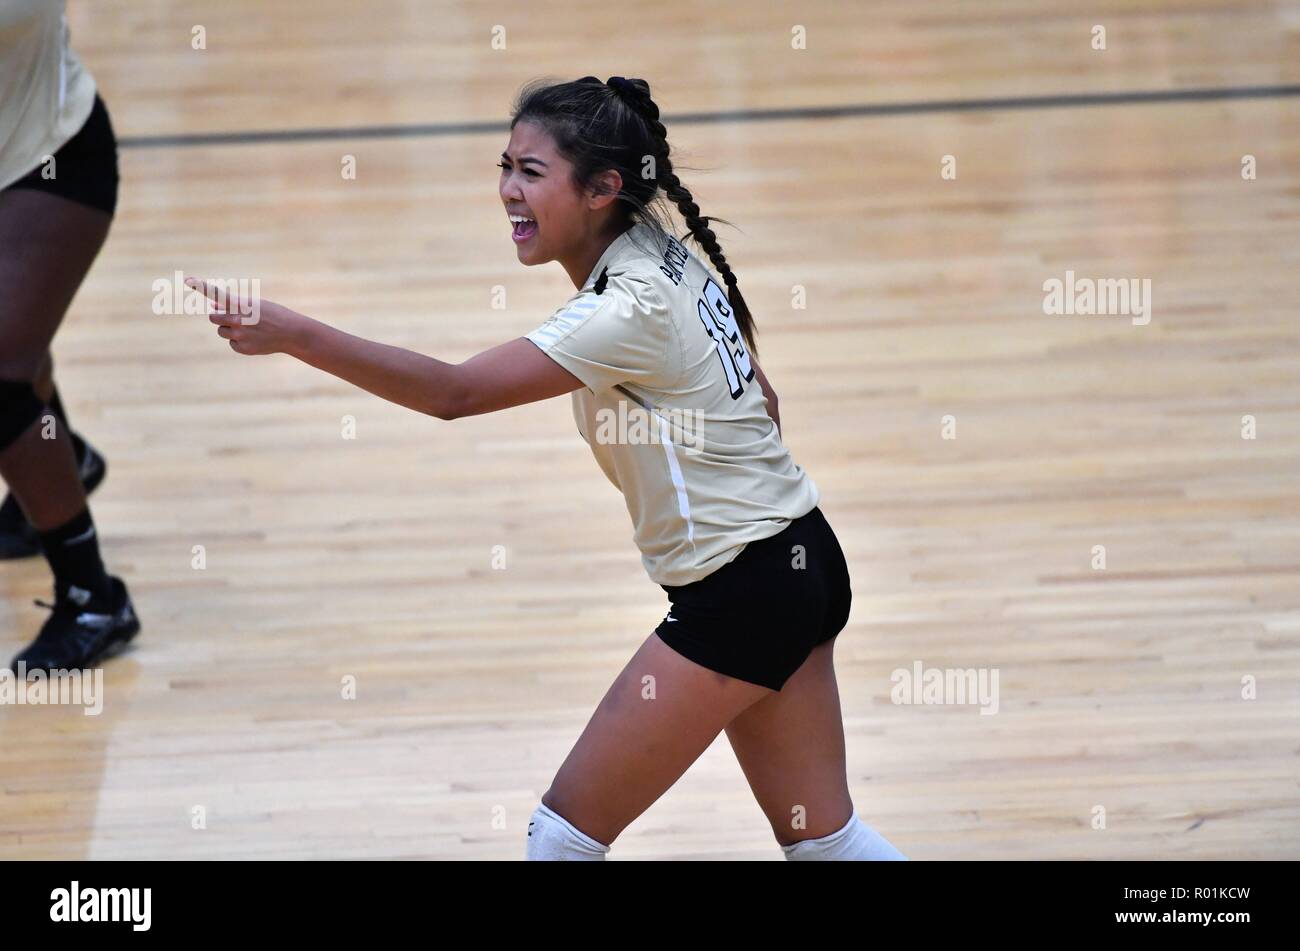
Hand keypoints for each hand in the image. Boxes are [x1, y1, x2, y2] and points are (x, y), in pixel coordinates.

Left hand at [185, 275, 308, 355]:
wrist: (291, 333)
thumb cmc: (272, 315)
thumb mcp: (253, 305)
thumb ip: (232, 306)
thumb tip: (212, 307)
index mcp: (240, 305)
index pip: (217, 294)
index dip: (201, 287)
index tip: (188, 280)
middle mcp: (237, 320)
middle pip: (213, 318)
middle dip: (219, 317)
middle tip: (234, 317)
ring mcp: (239, 335)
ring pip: (222, 331)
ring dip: (230, 329)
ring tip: (249, 329)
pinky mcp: (242, 348)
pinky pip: (232, 343)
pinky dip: (239, 341)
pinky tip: (254, 338)